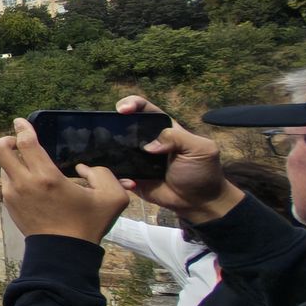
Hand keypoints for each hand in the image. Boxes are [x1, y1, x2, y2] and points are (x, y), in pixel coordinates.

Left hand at [0, 117, 130, 242]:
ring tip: (31, 166)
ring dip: (14, 161)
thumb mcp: (112, 197)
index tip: (21, 122)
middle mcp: (24, 183)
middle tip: (19, 142)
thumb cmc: (88, 224)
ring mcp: (13, 195)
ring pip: (3, 166)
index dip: (22, 128)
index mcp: (47, 177)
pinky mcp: (9, 205)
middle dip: (6, 139)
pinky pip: (7, 182)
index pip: (25, 142)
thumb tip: (84, 168)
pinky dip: (16, 176)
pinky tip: (33, 183)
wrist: (64, 253)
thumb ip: (104, 174)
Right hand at [115, 94, 242, 222]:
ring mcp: (137, 160)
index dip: (131, 104)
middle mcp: (146, 141)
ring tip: (106, 157)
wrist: (200, 202)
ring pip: (115, 150)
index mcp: (162, 129)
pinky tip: (129, 182)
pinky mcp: (132, 178)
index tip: (123, 110)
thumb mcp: (200, 149)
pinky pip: (118, 174)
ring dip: (107, 152)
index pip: (144, 109)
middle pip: (123, 127)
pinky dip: (118, 177)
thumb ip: (177, 138)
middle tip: (104, 133)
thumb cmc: (202, 171)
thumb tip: (149, 146)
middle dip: (112, 126)